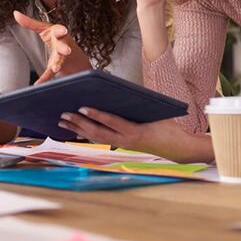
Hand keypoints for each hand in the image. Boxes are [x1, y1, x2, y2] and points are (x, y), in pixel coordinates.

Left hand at [13, 10, 90, 83]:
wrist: (71, 53)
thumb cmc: (55, 36)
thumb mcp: (43, 28)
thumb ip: (29, 22)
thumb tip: (15, 13)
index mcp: (58, 33)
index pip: (60, 30)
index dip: (61, 30)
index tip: (63, 31)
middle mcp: (62, 45)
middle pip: (64, 47)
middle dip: (65, 48)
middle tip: (67, 51)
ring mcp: (61, 57)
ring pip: (61, 61)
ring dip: (58, 64)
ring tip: (55, 68)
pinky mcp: (57, 67)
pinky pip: (50, 73)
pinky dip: (45, 78)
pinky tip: (38, 83)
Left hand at [58, 107, 213, 162]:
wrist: (177, 148)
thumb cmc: (168, 127)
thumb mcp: (157, 114)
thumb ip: (139, 105)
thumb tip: (121, 92)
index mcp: (135, 132)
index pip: (111, 122)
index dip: (96, 115)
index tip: (82, 108)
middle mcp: (125, 141)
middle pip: (97, 132)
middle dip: (79, 123)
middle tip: (64, 115)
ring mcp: (122, 145)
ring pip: (96, 137)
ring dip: (78, 129)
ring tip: (63, 121)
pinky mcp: (121, 146)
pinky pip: (100, 140)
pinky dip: (86, 135)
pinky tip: (75, 131)